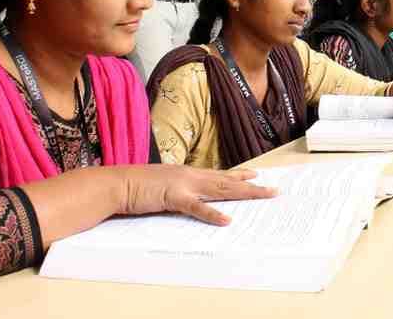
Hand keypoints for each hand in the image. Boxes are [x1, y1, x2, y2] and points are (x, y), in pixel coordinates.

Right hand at [119, 165, 276, 225]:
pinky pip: (197, 207)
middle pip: (227, 182)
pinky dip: (212, 214)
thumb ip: (179, 190)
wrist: (118, 184)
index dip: (239, 175)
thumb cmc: (137, 186)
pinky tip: (227, 219)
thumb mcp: (164, 185)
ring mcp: (184, 185)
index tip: (256, 175)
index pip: (219, 175)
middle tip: (273, 190)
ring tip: (263, 194)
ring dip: (244, 193)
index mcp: (188, 173)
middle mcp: (191, 176)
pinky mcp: (174, 197)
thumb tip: (190, 196)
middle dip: (252, 186)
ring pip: (221, 190)